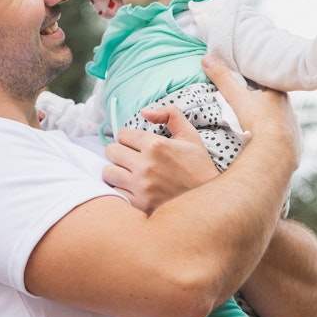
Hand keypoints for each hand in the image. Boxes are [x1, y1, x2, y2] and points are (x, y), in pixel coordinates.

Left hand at [103, 104, 217, 214]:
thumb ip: (170, 114)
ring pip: (109, 172)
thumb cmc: (198, 167)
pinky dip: (121, 189)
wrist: (208, 200)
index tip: (135, 144)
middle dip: (120, 152)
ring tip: (128, 173)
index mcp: (156, 145)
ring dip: (116, 171)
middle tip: (130, 158)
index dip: (128, 138)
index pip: (122, 135)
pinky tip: (132, 188)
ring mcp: (141, 187)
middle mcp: (146, 166)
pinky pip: (115, 193)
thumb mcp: (190, 135)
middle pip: (111, 151)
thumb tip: (144, 112)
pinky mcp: (140, 204)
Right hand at [202, 55, 301, 162]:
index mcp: (279, 95)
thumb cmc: (258, 122)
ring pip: (281, 122)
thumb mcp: (236, 98)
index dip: (260, 85)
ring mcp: (293, 128)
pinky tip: (267, 143)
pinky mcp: (294, 145)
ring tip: (257, 127)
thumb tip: (207, 59)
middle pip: (275, 104)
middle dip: (264, 105)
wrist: (275, 152)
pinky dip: (276, 140)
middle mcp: (290, 110)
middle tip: (251, 107)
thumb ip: (223, 79)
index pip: (269, 85)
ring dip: (271, 123)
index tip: (251, 85)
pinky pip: (284, 140)